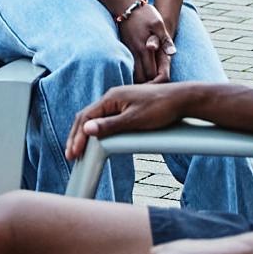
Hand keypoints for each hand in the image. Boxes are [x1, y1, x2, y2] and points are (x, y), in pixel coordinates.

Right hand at [66, 81, 192, 160]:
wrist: (181, 99)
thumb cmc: (160, 108)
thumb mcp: (134, 120)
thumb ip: (110, 125)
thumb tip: (86, 129)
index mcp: (110, 98)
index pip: (86, 118)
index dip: (76, 137)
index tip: (72, 154)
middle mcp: (112, 98)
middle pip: (86, 117)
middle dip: (76, 136)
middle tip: (71, 155)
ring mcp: (119, 102)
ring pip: (95, 118)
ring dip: (85, 134)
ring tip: (79, 150)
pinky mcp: (126, 107)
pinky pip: (105, 118)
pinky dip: (96, 130)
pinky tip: (96, 139)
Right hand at [116, 0, 175, 82]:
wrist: (125, 5)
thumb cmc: (145, 14)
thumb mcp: (158, 23)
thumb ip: (164, 40)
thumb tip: (171, 53)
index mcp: (145, 49)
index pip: (153, 74)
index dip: (159, 82)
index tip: (165, 83)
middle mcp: (136, 53)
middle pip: (142, 78)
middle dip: (150, 85)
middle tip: (158, 88)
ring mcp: (129, 52)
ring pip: (134, 75)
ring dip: (142, 81)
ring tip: (151, 84)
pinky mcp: (125, 49)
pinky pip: (130, 67)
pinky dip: (135, 74)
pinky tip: (142, 74)